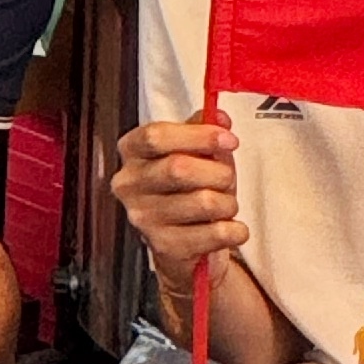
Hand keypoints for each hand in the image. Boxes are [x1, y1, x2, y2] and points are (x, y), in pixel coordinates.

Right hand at [111, 115, 247, 292]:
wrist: (183, 243)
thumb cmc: (188, 190)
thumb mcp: (194, 152)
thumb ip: (203, 130)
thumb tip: (220, 117)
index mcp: (132, 152)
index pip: (156, 136)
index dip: (198, 135)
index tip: (228, 139)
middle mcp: (129, 184)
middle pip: (179, 168)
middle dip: (218, 173)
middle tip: (228, 179)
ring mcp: (144, 218)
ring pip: (203, 202)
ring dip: (228, 203)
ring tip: (225, 205)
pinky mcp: (164, 246)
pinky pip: (214, 233)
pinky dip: (234, 230)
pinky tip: (230, 228)